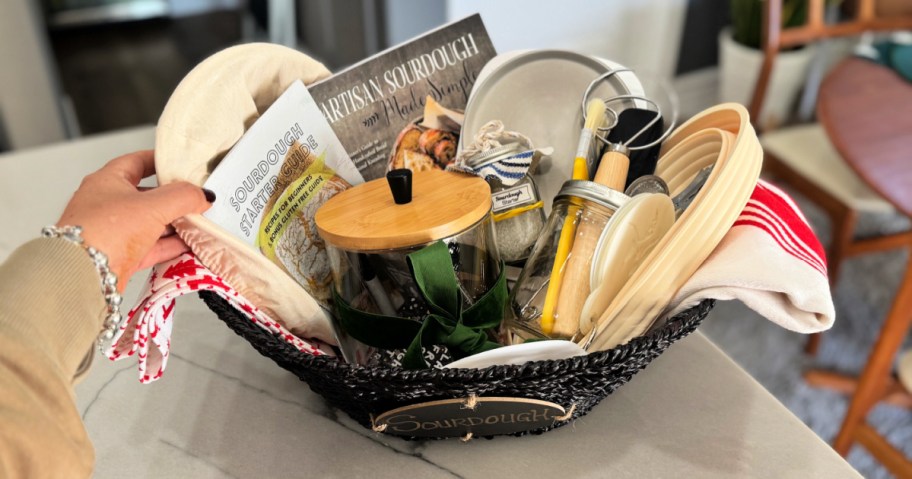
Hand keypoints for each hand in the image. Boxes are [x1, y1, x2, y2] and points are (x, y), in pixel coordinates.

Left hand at [56, 150, 213, 290]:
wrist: (84, 274)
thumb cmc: (104, 232)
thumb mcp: (153, 206)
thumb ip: (183, 196)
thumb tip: (202, 196)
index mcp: (107, 181)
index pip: (137, 162)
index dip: (160, 161)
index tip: (180, 164)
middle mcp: (107, 205)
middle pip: (147, 196)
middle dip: (173, 198)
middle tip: (194, 198)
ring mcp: (113, 232)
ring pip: (150, 223)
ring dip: (174, 224)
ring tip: (198, 222)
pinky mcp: (120, 256)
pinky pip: (151, 246)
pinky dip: (170, 245)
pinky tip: (187, 245)